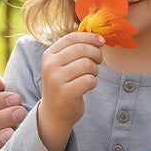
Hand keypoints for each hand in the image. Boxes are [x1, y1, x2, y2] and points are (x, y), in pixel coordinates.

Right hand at [38, 32, 103, 150]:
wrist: (54, 113)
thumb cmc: (64, 84)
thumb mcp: (62, 64)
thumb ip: (75, 49)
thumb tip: (99, 37)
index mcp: (49, 54)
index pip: (72, 38)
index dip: (90, 37)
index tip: (101, 41)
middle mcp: (50, 65)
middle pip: (82, 49)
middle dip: (96, 53)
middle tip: (98, 61)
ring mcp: (56, 79)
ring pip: (87, 64)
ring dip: (95, 70)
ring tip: (91, 75)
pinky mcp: (66, 93)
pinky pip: (89, 80)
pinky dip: (93, 82)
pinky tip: (88, 86)